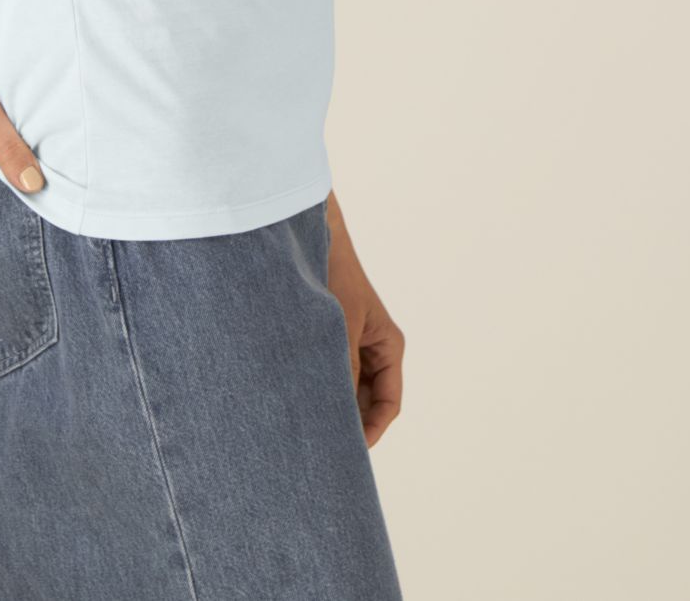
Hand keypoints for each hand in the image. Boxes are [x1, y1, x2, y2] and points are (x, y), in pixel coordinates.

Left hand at [327, 223, 404, 447]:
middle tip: (325, 447)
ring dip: (334, 404)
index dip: (373, 430)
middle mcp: (375, 348)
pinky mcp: (333, 337)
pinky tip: (301, 398)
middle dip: (351, 422)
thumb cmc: (335, 277)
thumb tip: (335, 414)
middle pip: (369, 400)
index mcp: (389, 345)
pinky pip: (332, 371)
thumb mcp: (341, 329)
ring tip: (310, 427)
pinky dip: (321, 385)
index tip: (352, 452)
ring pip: (349, 388)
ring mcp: (354, 343)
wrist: (316, 236)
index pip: (389, 403)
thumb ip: (342, 370)